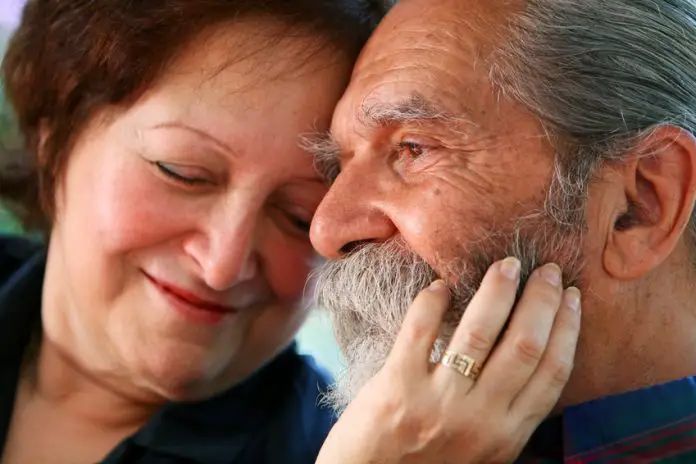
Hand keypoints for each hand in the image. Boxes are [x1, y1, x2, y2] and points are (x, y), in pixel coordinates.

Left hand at [316, 258, 580, 463]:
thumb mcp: (484, 450)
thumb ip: (506, 411)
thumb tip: (531, 354)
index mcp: (507, 433)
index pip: (552, 372)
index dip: (566, 327)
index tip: (570, 295)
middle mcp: (480, 419)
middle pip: (525, 345)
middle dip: (540, 300)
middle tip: (544, 268)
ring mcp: (439, 402)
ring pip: (480, 333)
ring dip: (497, 291)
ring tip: (507, 265)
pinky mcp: (397, 386)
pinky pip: (420, 330)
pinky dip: (433, 301)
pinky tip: (442, 284)